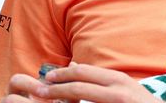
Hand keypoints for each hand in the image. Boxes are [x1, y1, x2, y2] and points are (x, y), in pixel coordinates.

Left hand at [1, 63, 159, 102]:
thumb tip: (74, 67)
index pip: (85, 72)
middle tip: (40, 89)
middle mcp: (117, 90)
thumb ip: (102, 80)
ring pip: (81, 96)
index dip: (64, 74)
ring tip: (45, 99)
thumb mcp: (125, 88)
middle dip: (56, 87)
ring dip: (61, 97)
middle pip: (79, 85)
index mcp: (118, 79)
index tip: (48, 78)